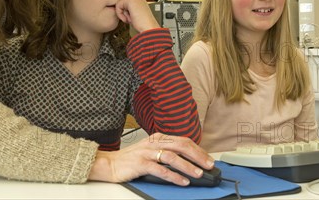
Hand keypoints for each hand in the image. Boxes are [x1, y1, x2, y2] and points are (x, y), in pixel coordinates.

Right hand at [87, 132, 213, 185]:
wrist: (110, 164)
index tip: (208, 158)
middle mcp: (153, 142)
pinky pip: (160, 169)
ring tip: (198, 173)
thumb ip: (166, 151)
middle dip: (198, 156)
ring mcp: (147, 152)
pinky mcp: (141, 163)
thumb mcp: (150, 150)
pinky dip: (173, 176)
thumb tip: (187, 160)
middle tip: (209, 165)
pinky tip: (182, 181)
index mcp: (158, 137)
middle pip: (181, 145)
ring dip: (188, 166)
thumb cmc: (131, 159)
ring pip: (172, 157)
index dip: (198, 149)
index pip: (183, 140)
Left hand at [115, 0, 159, 32]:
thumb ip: (129, 9)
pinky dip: (120, 14)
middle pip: (122, 4)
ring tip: (132, 19)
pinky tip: (127, 19)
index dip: (126, 13)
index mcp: (140, 0)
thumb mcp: (135, 14)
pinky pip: (117, 6)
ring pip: (119, 4)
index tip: (133, 19)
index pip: (125, 4)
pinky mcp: (130, 0)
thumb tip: (121, 9)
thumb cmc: (143, 24)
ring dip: (123, 14)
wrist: (148, 27)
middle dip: (124, 13)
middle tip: (132, 19)